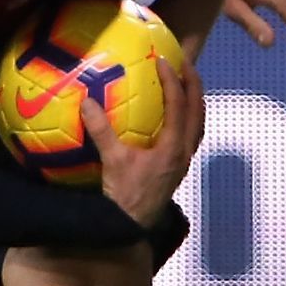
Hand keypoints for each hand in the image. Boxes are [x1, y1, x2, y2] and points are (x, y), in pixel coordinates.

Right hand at [83, 57, 203, 228]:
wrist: (132, 225)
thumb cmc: (124, 194)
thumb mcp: (111, 161)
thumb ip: (101, 131)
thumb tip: (87, 101)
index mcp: (173, 146)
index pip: (179, 104)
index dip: (173, 79)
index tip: (164, 60)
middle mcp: (184, 150)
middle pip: (198, 110)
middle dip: (194, 84)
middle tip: (185, 62)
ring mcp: (184, 159)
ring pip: (198, 122)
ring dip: (194, 100)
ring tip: (185, 82)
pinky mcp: (178, 166)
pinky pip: (190, 134)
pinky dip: (187, 117)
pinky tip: (174, 114)